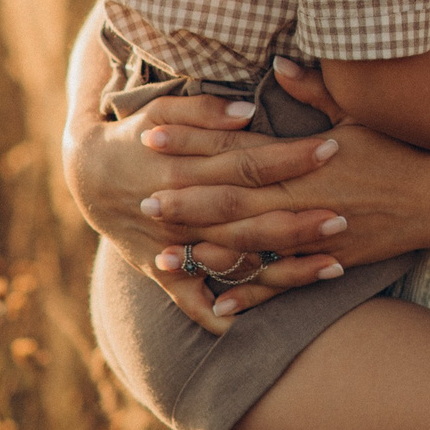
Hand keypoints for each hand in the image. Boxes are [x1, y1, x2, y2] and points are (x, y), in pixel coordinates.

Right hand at [65, 90, 344, 334]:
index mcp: (183, 167)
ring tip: (334, 266)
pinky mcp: (161, 272)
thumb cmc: (136, 133)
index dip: (289, 157)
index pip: (247, 162)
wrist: (86, 173)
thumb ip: (206, 110)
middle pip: (248, 217)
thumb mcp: (162, 109)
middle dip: (297, 221)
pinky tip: (268, 320)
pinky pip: (194, 301)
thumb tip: (251, 112)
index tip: (333, 148)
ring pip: (234, 262)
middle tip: (344, 218)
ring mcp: (171, 247)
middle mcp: (179, 212)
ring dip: (284, 269)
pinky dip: (223, 314)